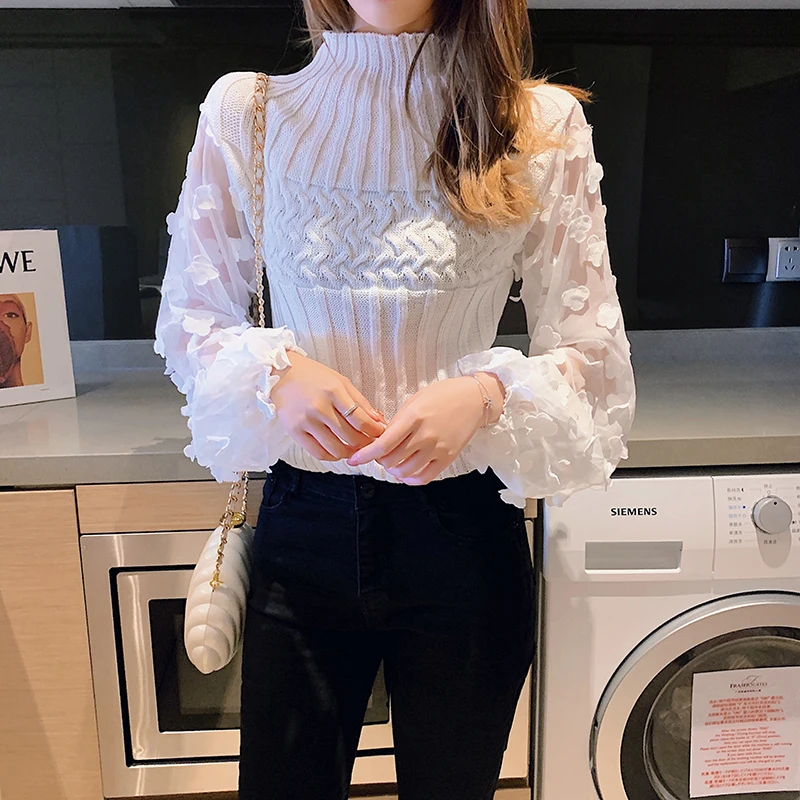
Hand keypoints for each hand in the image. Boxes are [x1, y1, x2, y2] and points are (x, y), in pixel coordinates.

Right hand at [270, 351, 387, 461]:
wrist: (280, 374)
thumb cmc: (312, 376)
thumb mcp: (340, 381)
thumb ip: (360, 402)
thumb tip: (378, 421)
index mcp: (334, 391)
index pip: (361, 420)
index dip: (374, 431)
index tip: (379, 434)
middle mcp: (319, 407)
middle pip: (351, 437)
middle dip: (365, 443)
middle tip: (369, 443)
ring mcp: (306, 421)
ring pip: (336, 449)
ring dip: (350, 453)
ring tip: (354, 448)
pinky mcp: (294, 431)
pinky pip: (318, 453)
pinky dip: (332, 456)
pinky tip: (338, 451)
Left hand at [345, 373, 504, 484]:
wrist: (474, 399)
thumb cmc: (443, 395)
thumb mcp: (415, 400)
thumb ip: (398, 421)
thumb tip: (381, 439)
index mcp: (414, 417)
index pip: (384, 444)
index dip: (365, 455)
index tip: (354, 460)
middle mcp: (425, 435)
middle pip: (392, 460)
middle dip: (379, 460)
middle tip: (379, 455)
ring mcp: (438, 448)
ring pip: (405, 471)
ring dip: (393, 470)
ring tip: (393, 463)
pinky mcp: (448, 457)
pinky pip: (424, 477)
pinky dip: (410, 479)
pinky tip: (406, 472)